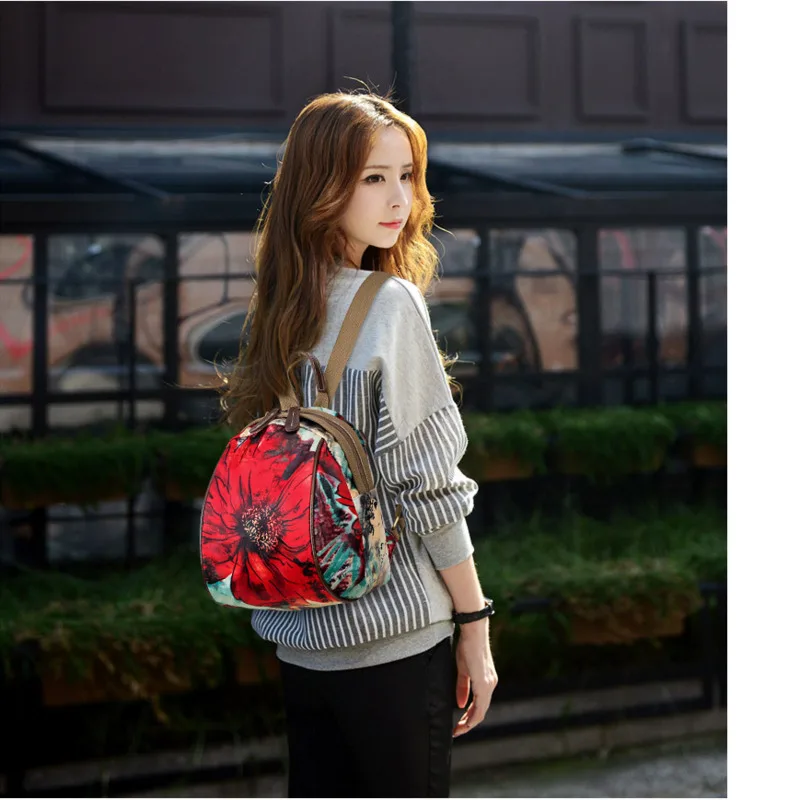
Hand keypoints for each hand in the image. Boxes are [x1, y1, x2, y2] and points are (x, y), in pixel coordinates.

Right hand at [452, 619, 497, 737]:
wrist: (473, 632)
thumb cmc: (467, 646)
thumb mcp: (463, 670)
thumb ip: (462, 687)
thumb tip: (460, 704)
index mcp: (486, 681)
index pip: (479, 705)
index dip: (469, 717)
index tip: (458, 724)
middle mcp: (490, 684)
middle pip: (481, 711)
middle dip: (468, 723)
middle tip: (457, 731)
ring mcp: (488, 685)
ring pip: (481, 711)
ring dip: (470, 722)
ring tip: (458, 730)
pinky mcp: (484, 683)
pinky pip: (480, 706)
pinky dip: (472, 716)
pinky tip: (464, 721)